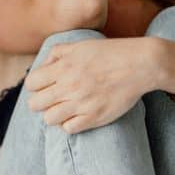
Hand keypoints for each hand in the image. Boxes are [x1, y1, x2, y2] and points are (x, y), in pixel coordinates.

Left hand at [24, 37, 151, 133]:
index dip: (36, 86)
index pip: (32, 84)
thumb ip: (58, 53)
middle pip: (35, 104)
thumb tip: (42, 67)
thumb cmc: (112, 53)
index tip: (46, 86)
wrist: (142, 64)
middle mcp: (69, 86)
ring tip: (65, 109)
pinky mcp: (95, 117)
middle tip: (54, 99)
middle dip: (41, 101)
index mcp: (64, 66)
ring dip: (54, 114)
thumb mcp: (81, 45)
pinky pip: (69, 128)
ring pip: (49, 119)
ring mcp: (82, 103)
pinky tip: (77, 116)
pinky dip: (69, 124)